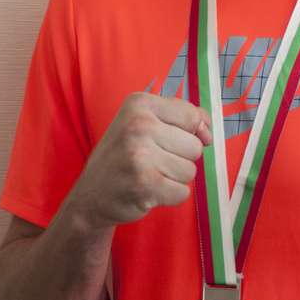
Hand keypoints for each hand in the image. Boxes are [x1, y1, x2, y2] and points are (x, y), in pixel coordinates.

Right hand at [71, 92, 212, 228]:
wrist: (90, 195)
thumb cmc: (123, 156)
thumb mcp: (144, 123)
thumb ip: (181, 119)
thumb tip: (209, 133)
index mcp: (139, 104)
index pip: (191, 116)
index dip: (192, 133)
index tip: (172, 141)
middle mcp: (138, 125)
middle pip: (195, 146)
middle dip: (179, 159)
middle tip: (152, 161)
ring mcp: (140, 155)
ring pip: (190, 171)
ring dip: (174, 179)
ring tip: (149, 175)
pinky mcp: (145, 184)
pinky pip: (182, 192)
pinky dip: (169, 196)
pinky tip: (148, 191)